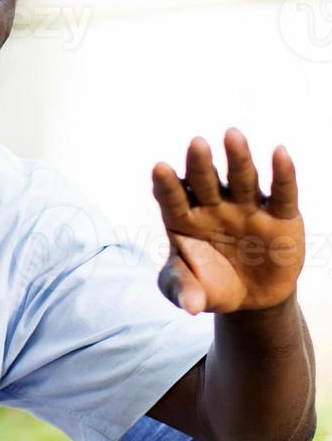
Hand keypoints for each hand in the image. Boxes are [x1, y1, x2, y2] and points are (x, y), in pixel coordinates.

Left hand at [151, 130, 303, 314]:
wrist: (250, 297)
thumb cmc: (209, 285)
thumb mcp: (190, 290)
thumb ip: (184, 290)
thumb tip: (190, 306)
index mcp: (184, 218)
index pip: (172, 198)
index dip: (166, 184)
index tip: (158, 168)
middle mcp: (214, 206)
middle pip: (205, 181)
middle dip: (200, 164)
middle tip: (196, 144)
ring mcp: (246, 208)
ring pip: (242, 178)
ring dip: (238, 158)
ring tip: (232, 135)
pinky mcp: (280, 216)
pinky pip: (281, 192)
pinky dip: (282, 173)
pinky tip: (279, 152)